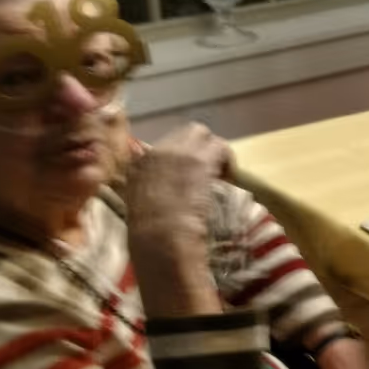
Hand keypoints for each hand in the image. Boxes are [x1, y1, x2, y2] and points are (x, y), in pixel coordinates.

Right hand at [121, 123, 229, 243]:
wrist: (160, 236)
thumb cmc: (151, 232)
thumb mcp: (142, 206)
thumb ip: (152, 187)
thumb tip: (166, 184)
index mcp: (139, 163)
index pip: (166, 146)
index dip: (183, 157)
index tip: (191, 174)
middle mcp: (156, 151)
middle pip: (186, 133)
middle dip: (201, 147)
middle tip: (211, 170)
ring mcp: (177, 151)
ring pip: (203, 134)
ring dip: (215, 152)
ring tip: (221, 175)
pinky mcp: (199, 158)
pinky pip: (219, 147)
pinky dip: (227, 160)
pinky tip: (229, 179)